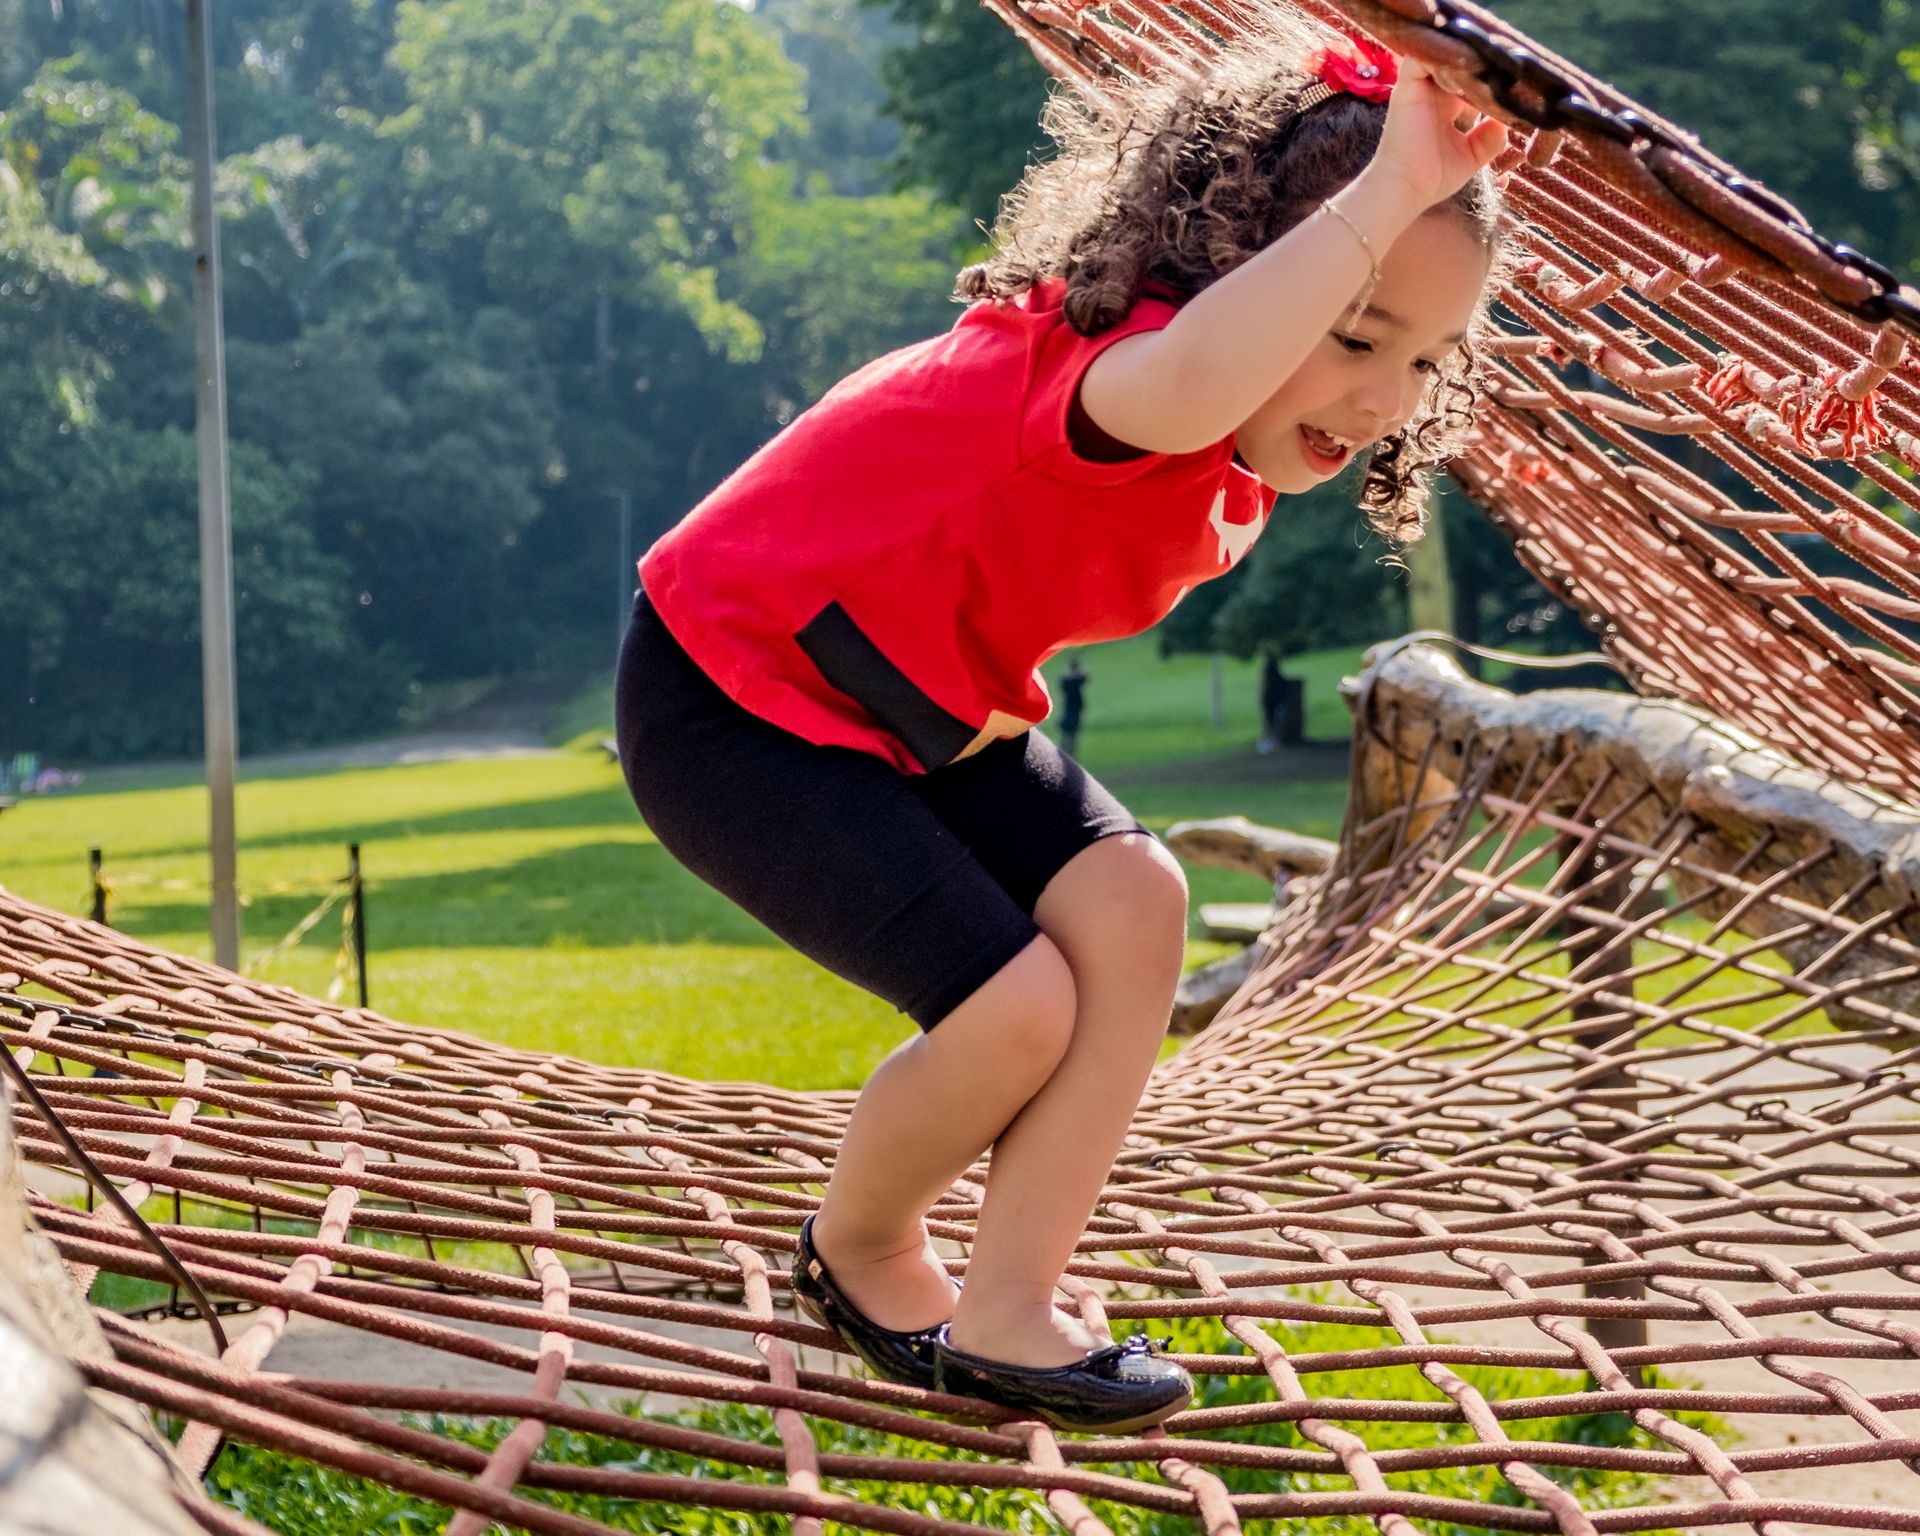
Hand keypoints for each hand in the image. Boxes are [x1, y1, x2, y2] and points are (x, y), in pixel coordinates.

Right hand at [1365, 56, 1508, 211]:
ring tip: (1489, 56)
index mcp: (1447, 107)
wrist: (1406, 188)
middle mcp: (1433, 94)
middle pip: (1460, 62)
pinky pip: (1424, 54)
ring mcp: (1420, 87)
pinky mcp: (1408, 84)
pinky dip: (1443, 51)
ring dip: (1465, 52)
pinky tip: (1467, 59)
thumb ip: (1490, 139)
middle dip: (1481, 59)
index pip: (1471, 79)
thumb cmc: (1433, 178)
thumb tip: (1506, 120)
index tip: (1513, 76)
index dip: (1491, 75)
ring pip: (1444, 53)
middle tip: (1507, 59)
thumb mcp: (1471, 158)